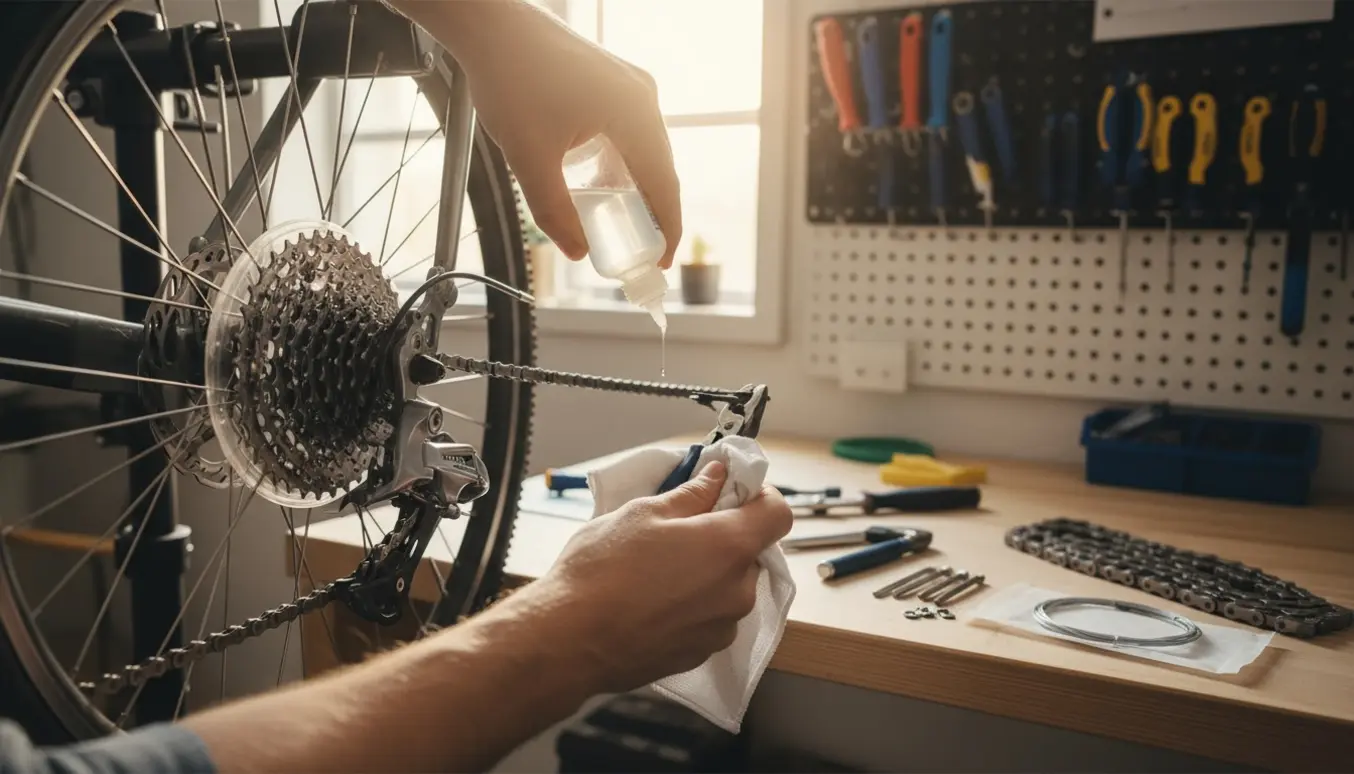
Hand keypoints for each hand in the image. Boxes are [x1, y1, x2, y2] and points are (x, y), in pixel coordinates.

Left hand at [409, 1, 682, 267]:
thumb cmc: (510, 81)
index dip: (667, 229)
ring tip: (611, 216)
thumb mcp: (529, 160)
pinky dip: (619, 159)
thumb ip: (555, 212)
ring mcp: (630, 83)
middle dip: (649, 211)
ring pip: (643, 148)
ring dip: (631, 184)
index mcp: (634, 117)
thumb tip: (577, 251)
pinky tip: (594, 175)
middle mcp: (643, 98)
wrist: (490, 25)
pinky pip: (629, 128)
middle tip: (634, 246)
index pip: (665, 186)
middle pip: (659, 168)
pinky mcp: (613, 77)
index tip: (659, 262)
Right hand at [533, 462, 791, 693]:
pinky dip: (692, 604)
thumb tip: (716, 477)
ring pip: (728, 587)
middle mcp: (737, 591)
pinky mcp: (701, 653)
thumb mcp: (643, 513)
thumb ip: (692, 494)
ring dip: (706, 573)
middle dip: (723, 536)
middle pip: (750, 552)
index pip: (778, 513)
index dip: (760, 496)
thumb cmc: (602, 570)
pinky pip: (709, 617)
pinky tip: (652, 600)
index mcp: (729, 547)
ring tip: (658, 570)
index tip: (733, 492)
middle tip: (679, 529)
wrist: (569, 640)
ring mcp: (721, 628)